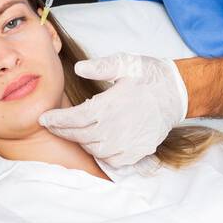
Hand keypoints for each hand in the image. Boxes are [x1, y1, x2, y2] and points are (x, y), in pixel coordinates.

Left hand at [37, 53, 188, 165]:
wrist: (177, 94)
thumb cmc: (150, 76)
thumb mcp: (126, 63)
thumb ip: (101, 66)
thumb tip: (79, 68)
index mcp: (109, 106)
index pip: (74, 119)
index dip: (56, 121)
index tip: (45, 119)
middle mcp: (115, 128)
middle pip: (79, 136)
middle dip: (63, 131)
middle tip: (53, 125)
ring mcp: (126, 143)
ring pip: (93, 149)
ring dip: (81, 141)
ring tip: (76, 131)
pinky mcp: (136, 152)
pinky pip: (111, 159)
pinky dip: (100, 153)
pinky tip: (98, 141)